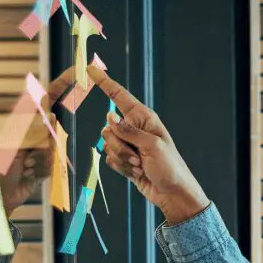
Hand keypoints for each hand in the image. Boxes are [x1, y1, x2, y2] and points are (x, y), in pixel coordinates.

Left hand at [0, 67, 74, 215]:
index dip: (62, 83)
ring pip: (54, 149)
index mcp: (23, 121)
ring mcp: (40, 149)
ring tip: (24, 168)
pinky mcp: (44, 165)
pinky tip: (28, 175)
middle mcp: (34, 132)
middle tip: (25, 158)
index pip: (46, 98)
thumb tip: (51, 114)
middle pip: (53, 130)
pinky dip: (41, 172)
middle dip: (42, 147)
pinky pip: (53, 165)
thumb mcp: (12, 145)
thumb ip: (33, 130)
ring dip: (39, 162)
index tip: (77, 71)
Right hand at [90, 68, 209, 224]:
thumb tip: (109, 117)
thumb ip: (129, 131)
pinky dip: (122, 168)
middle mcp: (133, 128)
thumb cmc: (169, 167)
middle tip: (138, 156)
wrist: (171, 193)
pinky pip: (109, 159)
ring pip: (107, 145)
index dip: (104, 82)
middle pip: (107, 128)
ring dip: (122, 159)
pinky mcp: (124, 159)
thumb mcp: (152, 146)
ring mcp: (128, 144)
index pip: (119, 95)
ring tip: (140, 165)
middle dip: (120, 146)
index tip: (90, 69)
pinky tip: (137, 172)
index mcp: (143, 118)